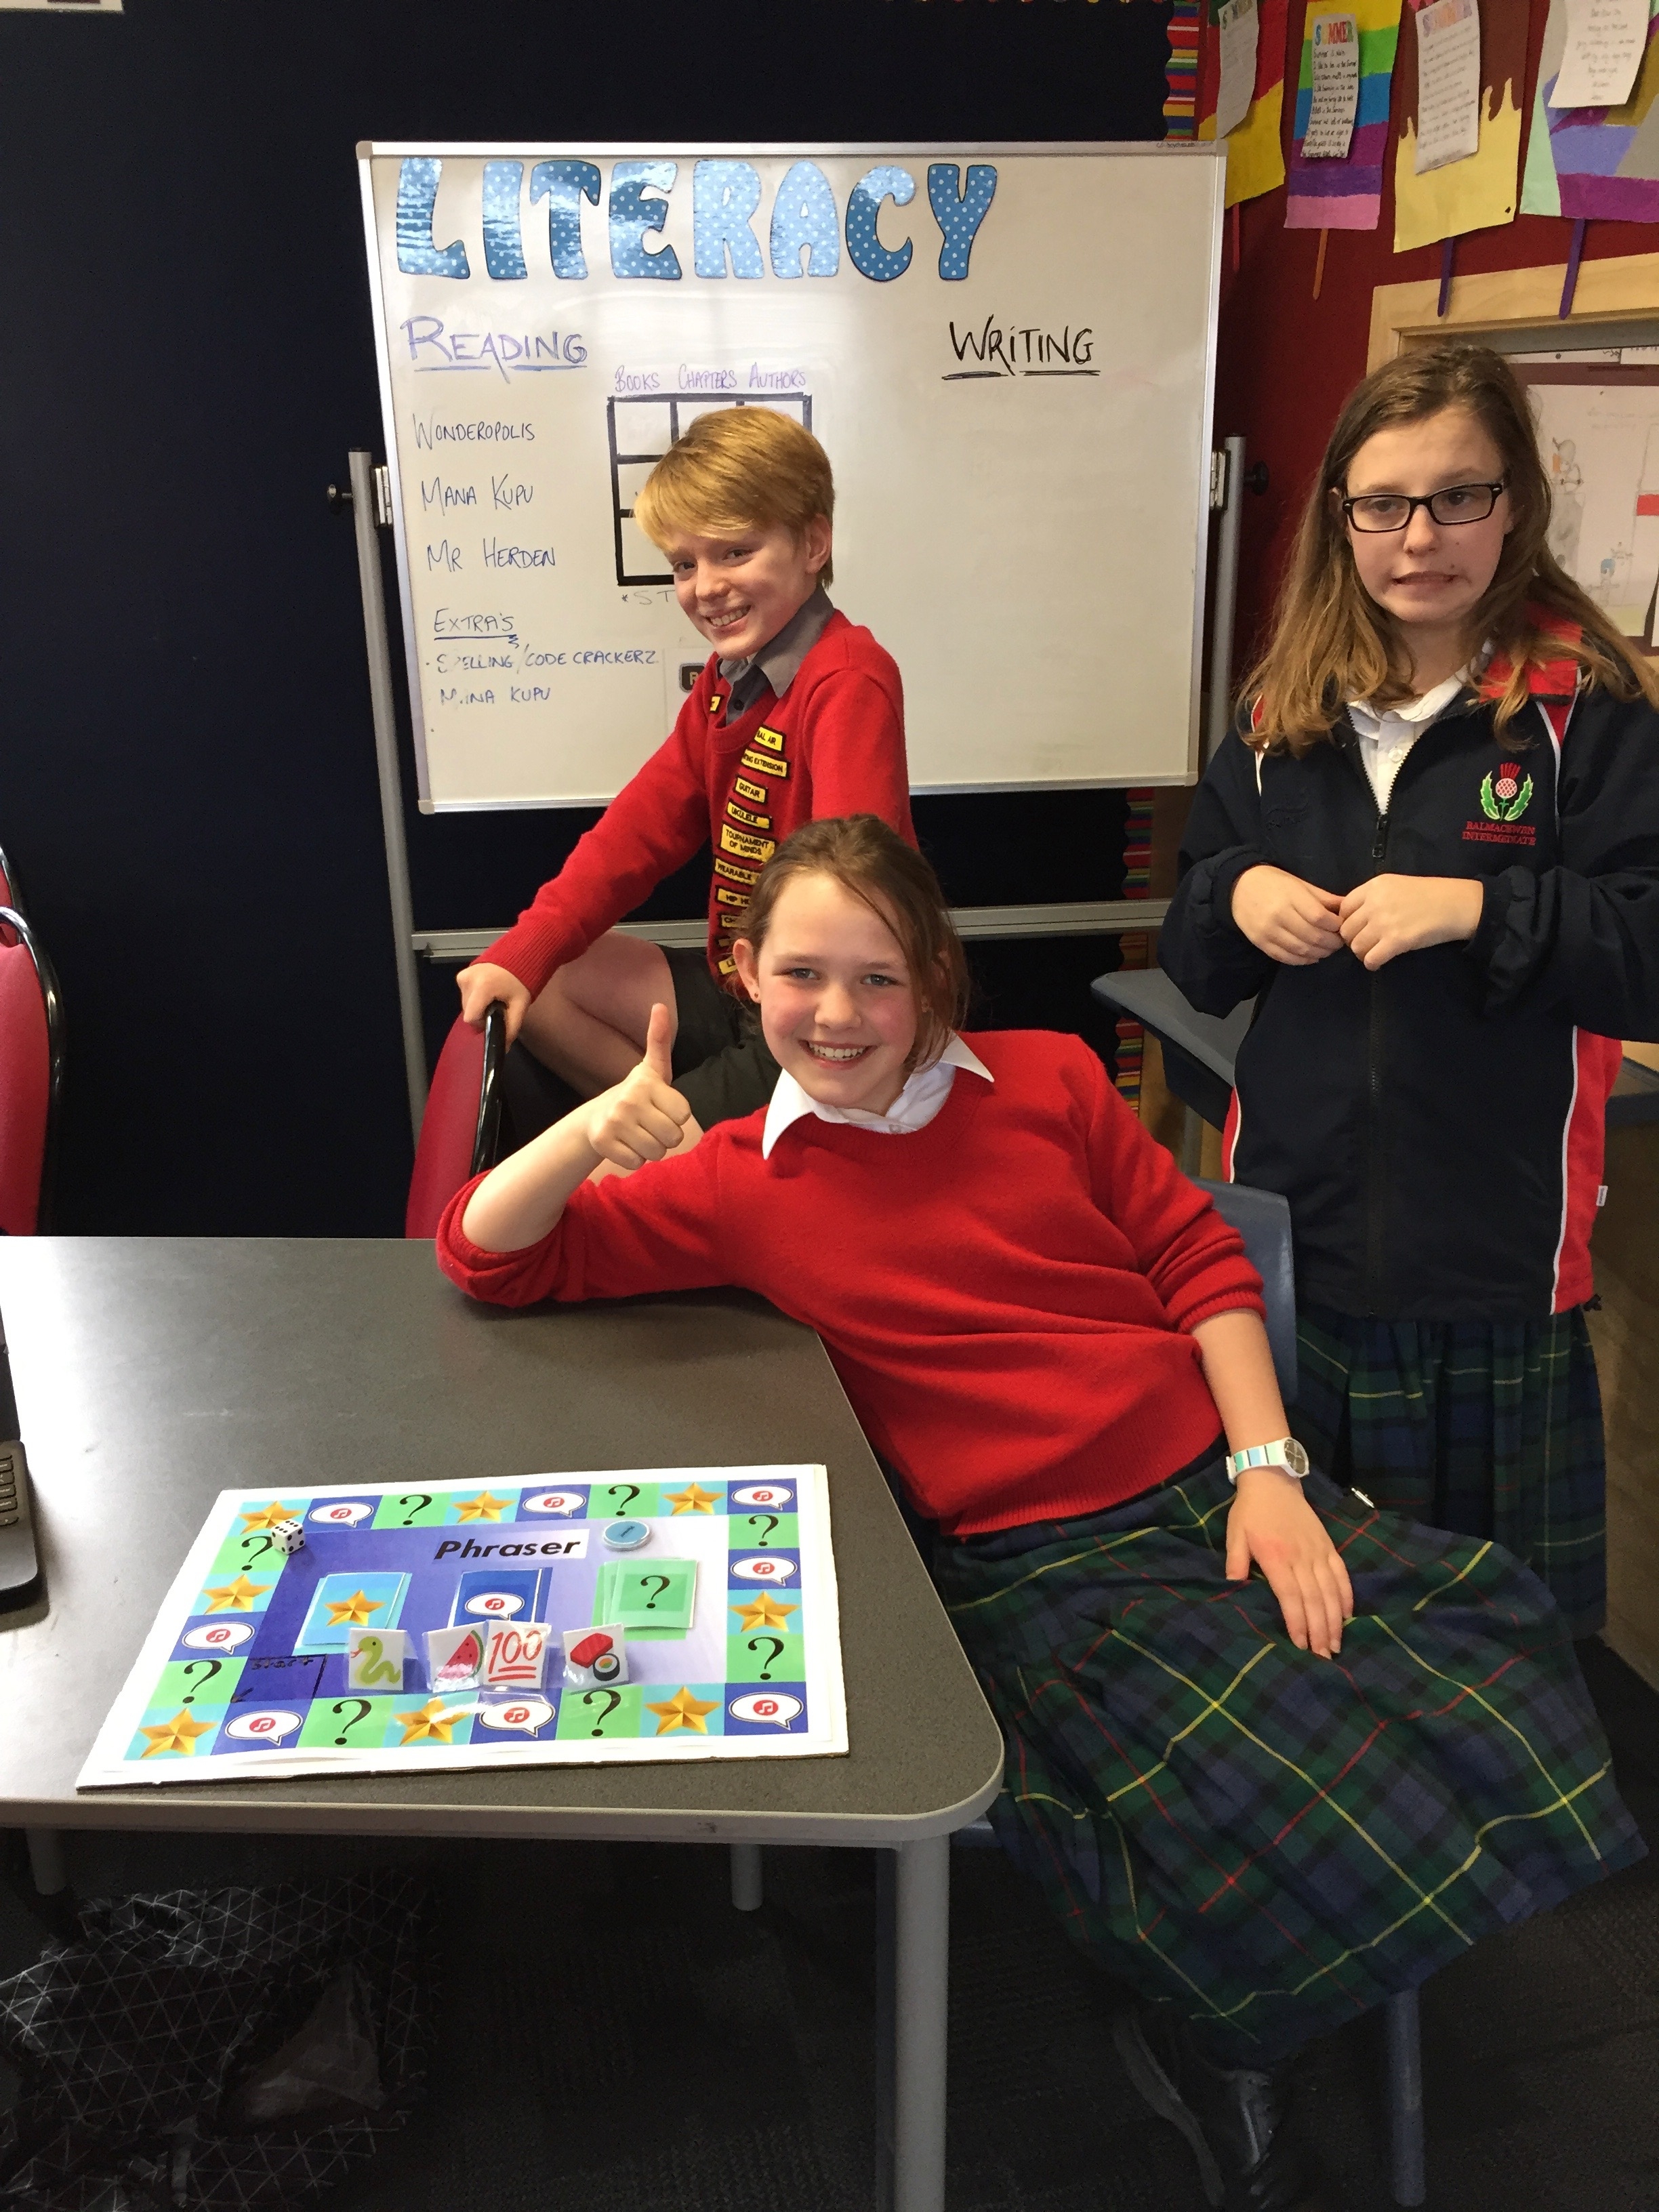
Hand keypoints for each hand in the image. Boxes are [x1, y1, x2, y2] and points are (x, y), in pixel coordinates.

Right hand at [458, 961, 531, 1044]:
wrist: (519, 955)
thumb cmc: (521, 981)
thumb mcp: (520, 1006)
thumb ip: (511, 1028)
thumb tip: (503, 1048)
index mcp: (482, 987)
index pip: (471, 1018)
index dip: (482, 1023)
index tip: (494, 1017)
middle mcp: (468, 980)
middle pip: (467, 1012)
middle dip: (481, 1014)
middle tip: (497, 1006)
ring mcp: (463, 976)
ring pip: (465, 1004)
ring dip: (478, 1006)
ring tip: (494, 996)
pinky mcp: (461, 974)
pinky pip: (465, 994)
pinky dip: (475, 997)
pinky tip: (488, 990)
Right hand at [581, 1003, 691, 1171]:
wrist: (597, 1117)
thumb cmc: (637, 1093)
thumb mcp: (653, 1068)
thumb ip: (659, 1040)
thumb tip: (660, 1005)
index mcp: (646, 1083)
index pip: (684, 1115)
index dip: (676, 1115)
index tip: (662, 1107)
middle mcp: (629, 1101)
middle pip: (674, 1137)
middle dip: (666, 1136)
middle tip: (651, 1124)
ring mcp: (614, 1123)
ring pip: (657, 1153)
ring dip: (652, 1149)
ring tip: (639, 1135)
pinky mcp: (603, 1143)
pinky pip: (637, 1163)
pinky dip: (635, 1160)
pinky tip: (626, 1145)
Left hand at [1225, 1469, 1353, 1658]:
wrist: (1272, 1480)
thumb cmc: (1249, 1512)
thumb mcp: (1235, 1536)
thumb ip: (1235, 1563)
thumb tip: (1233, 1591)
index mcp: (1276, 1557)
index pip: (1290, 1597)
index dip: (1297, 1623)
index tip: (1300, 1646)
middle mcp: (1301, 1557)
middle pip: (1314, 1600)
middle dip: (1319, 1631)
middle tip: (1323, 1658)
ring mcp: (1318, 1551)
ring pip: (1330, 1591)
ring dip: (1334, 1620)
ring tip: (1335, 1645)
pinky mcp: (1328, 1546)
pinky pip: (1341, 1574)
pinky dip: (1345, 1596)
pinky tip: (1346, 1615)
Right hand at [1230, 866, 1343, 964]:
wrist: (1239, 888)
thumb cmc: (1274, 883)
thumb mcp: (1300, 884)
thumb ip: (1324, 898)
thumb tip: (1348, 908)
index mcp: (1291, 898)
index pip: (1319, 917)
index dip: (1335, 926)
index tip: (1342, 927)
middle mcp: (1279, 916)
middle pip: (1312, 936)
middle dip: (1331, 943)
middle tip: (1338, 942)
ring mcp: (1268, 932)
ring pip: (1300, 949)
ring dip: (1319, 953)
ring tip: (1327, 949)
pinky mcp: (1261, 943)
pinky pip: (1285, 957)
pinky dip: (1302, 960)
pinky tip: (1312, 956)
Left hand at [1337, 875, 1483, 970]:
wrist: (1455, 904)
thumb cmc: (1428, 894)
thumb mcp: (1396, 885)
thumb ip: (1373, 897)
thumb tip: (1353, 915)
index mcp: (1374, 886)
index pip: (1344, 908)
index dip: (1347, 921)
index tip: (1357, 928)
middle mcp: (1375, 903)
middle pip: (1346, 929)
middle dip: (1353, 939)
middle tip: (1365, 943)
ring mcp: (1384, 922)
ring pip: (1356, 946)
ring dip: (1361, 952)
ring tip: (1372, 953)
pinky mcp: (1396, 941)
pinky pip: (1370, 959)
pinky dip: (1371, 963)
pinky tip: (1378, 963)